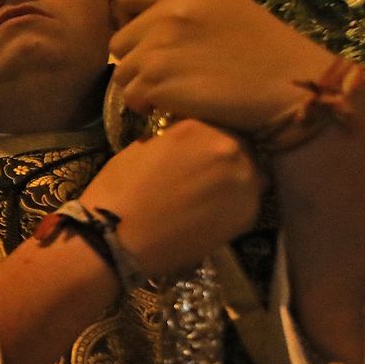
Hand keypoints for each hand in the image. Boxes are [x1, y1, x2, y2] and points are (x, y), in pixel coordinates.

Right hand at [79, 119, 264, 277]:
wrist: (115, 238)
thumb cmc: (116, 193)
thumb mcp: (140, 149)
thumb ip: (172, 142)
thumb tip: (182, 148)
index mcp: (199, 126)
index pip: (215, 125)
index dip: (205, 142)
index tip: (194, 154)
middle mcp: (229, 147)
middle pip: (239, 148)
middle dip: (223, 160)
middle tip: (202, 179)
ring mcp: (244, 181)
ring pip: (249, 176)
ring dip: (232, 184)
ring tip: (205, 201)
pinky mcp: (248, 214)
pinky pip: (246, 205)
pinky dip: (231, 210)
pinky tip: (206, 219)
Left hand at [110, 0, 337, 133]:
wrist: (291, 86)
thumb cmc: (268, 51)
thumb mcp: (228, 9)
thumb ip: (186, 8)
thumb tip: (147, 21)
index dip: (126, 16)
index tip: (139, 35)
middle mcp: (168, 14)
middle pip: (119, 40)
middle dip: (136, 58)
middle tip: (164, 72)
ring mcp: (158, 48)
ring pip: (122, 72)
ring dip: (140, 85)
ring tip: (173, 90)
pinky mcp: (156, 81)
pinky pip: (131, 96)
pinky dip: (145, 105)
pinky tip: (172, 105)